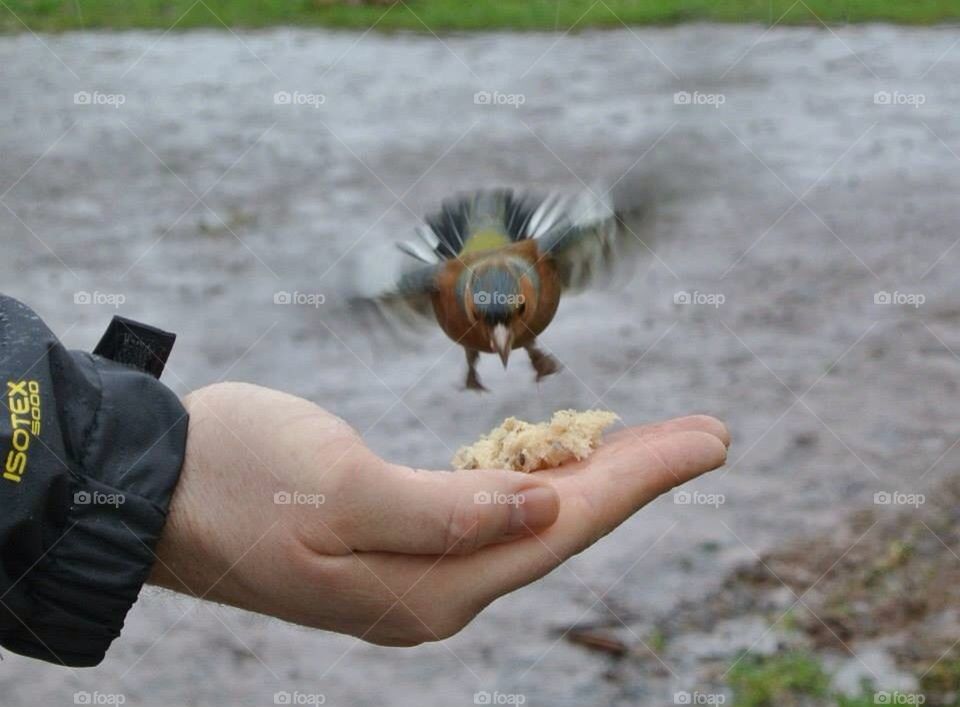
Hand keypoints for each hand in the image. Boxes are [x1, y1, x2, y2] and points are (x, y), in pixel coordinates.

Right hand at [150, 382, 728, 645]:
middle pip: (562, 526)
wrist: (159, 491)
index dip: (640, 480)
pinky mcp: (398, 541)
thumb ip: (446, 512)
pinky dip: (540, 479)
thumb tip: (539, 511)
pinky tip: (563, 460)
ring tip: (656, 442)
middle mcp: (437, 590)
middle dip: (635, 477)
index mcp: (431, 584)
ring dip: (593, 476)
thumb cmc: (239, 477)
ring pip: (533, 519)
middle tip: (706, 435)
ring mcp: (417, 570)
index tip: (708, 442)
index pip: (564, 526)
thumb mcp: (339, 489)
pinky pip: (493, 512)